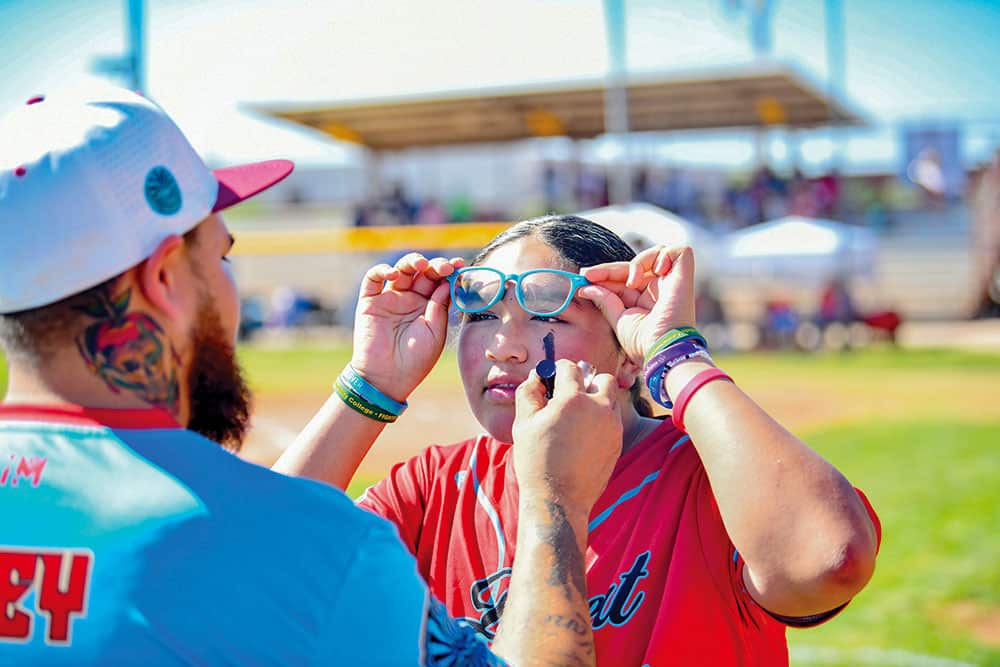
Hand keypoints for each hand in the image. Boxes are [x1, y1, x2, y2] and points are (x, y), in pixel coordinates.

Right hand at [349, 253, 464, 400]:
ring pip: (401, 269)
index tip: (459, 265)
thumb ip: (440, 306)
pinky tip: (393, 274)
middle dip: (434, 265)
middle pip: (422, 272)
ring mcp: (390, 299)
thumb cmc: (415, 360)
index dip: (449, 271)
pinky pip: (373, 278)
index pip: (439, 281)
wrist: (388, 379)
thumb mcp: (435, 333)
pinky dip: (382, 270)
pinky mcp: (370, 301)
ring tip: (421, 264)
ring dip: (411, 261)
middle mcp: (410, 299)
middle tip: (443, 267)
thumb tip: (447, 281)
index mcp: (428, 306)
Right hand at [512, 359, 622, 513]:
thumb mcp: (523, 424)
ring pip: (611, 398)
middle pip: (602, 377)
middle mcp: (598, 408)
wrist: (559, 499)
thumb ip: (529, 393)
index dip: (557, 371)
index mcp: (572, 400)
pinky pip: (613, 419)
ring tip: (577, 418)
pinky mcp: (618, 442)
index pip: (570, 367)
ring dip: (597, 400)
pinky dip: (601, 419)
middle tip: (569, 398)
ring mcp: (612, 426)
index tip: (552, 381)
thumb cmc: (537, 461)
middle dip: (587, 382)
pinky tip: (583, 436)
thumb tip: (537, 377)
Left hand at [577, 245, 696, 362]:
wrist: (662, 350)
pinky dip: (663, 256)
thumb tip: (586, 287)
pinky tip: (655, 272)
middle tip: (588, 274)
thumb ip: (605, 300)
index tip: (585, 278)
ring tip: (631, 282)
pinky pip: (678, 251)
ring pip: (654, 254)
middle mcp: (660, 290)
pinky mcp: (685, 275)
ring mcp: (673, 282)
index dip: (605, 275)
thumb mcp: (619, 318)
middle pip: (634, 266)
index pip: (624, 279)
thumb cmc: (643, 343)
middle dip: (610, 268)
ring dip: (636, 263)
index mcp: (646, 301)